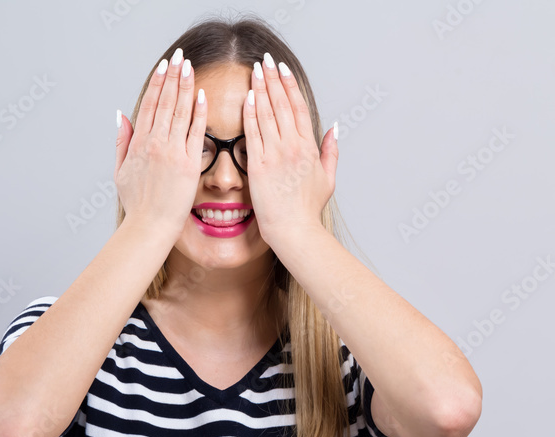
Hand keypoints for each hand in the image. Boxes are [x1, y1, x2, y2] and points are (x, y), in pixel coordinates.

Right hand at [114, 47, 206, 242]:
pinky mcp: (187, 163)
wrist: (150, 225)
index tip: (164, 66)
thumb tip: (122, 115)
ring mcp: (171, 152)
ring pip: (179, 111)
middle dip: (173, 76)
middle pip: (165, 102)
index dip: (158, 83)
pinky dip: (198, 112)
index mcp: (138, 144)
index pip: (150, 105)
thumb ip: (122, 140)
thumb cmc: (137, 203)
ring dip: (185, 86)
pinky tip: (202, 95)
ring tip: (190, 66)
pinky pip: (195, 132)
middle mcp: (154, 144)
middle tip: (180, 56)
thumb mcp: (120, 170)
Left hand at [243, 53, 337, 246]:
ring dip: (260, 89)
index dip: (290, 86)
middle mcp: (294, 147)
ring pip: (268, 114)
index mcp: (309, 147)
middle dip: (273, 79)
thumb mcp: (328, 178)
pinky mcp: (260, 166)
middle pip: (282, 104)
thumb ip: (331, 151)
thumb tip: (334, 128)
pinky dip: (251, 114)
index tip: (282, 69)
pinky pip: (254, 134)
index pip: (298, 107)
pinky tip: (248, 98)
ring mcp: (277, 155)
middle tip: (265, 60)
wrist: (294, 230)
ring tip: (255, 70)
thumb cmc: (307, 209)